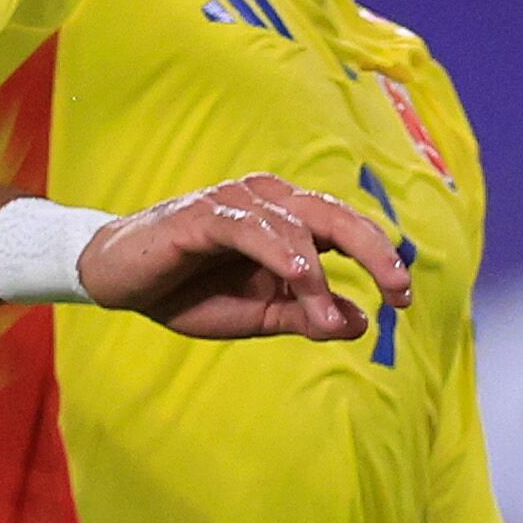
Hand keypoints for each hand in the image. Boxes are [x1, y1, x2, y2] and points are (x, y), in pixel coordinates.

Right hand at [77, 173, 410, 341]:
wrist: (120, 282)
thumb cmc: (188, 292)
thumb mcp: (258, 315)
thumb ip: (307, 315)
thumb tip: (361, 321)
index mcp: (286, 220)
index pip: (345, 228)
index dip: (380, 257)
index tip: (402, 299)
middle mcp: (266, 200)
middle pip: (333, 215)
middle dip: (372, 251)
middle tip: (397, 290)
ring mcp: (233, 203)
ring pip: (294, 226)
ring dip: (316, 276)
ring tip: (323, 316)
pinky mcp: (200, 214)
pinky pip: (249, 227)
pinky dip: (278, 249)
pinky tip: (298, 275)